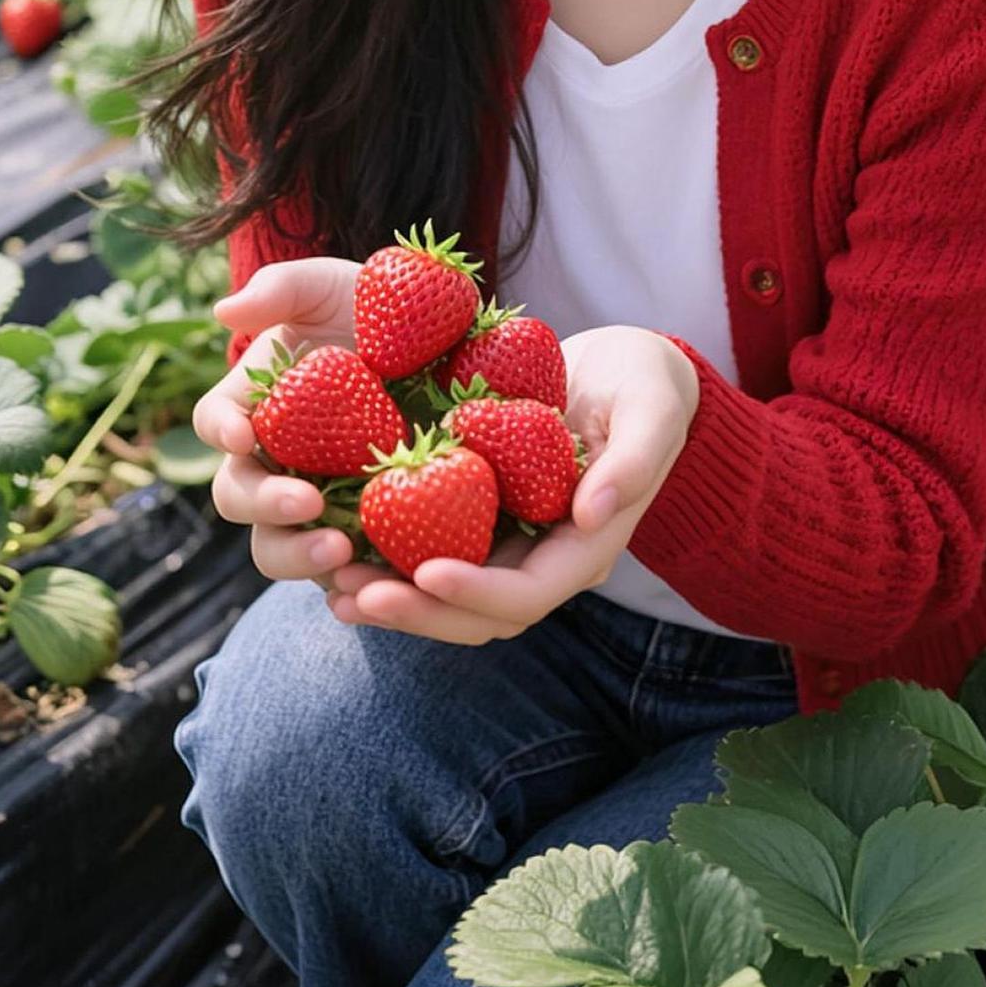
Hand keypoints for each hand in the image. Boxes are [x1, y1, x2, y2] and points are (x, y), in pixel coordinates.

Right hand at [194, 256, 363, 591]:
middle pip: (240, 499)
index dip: (221, 430)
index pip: (214, 422)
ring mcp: (315, 500)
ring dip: (302, 557)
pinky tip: (379, 586)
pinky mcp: (362, 528)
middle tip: (306, 504)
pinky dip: (351, 585)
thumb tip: (226, 310)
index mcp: (254, 405)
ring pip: (283, 548)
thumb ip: (282, 288)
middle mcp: (274, 461)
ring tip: (342, 550)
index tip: (242, 434)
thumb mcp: (332, 285)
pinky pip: (345, 570)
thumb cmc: (368, 306)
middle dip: (266, 507)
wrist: (435, 346)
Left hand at [328, 324, 700, 643]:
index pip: (526, 593)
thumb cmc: (647, 385)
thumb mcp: (654, 409)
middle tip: (353, 594)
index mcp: (587, 547)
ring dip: (391, 599)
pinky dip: (387, 560)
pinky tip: (339, 549)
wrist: (628, 372)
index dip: (476, 592)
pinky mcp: (481, 518)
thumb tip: (593, 515)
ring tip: (331, 587)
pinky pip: (430, 553)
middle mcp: (543, 559)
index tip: (424, 572)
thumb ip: (634, 461)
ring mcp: (510, 543)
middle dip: (415, 611)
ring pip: (446, 596)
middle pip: (475, 615)